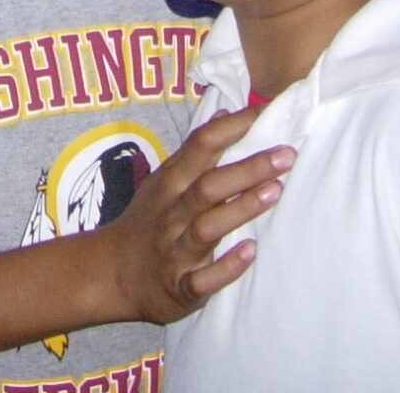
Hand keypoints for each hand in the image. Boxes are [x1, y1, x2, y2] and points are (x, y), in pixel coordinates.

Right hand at [92, 107, 288, 323]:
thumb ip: (196, 151)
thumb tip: (226, 112)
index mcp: (170, 183)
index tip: (266, 113)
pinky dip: (226, 266)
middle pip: (208, 186)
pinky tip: (250, 251)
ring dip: (240, 209)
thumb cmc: (148, 221)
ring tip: (274, 192)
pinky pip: (203, 279)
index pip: (201, 146)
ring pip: (206, 228)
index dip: (233, 127)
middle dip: (247, 169)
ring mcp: (175, 251)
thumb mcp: (164, 180)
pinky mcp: (181, 287)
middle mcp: (172, 214)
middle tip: (287, 154)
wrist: (113, 274)